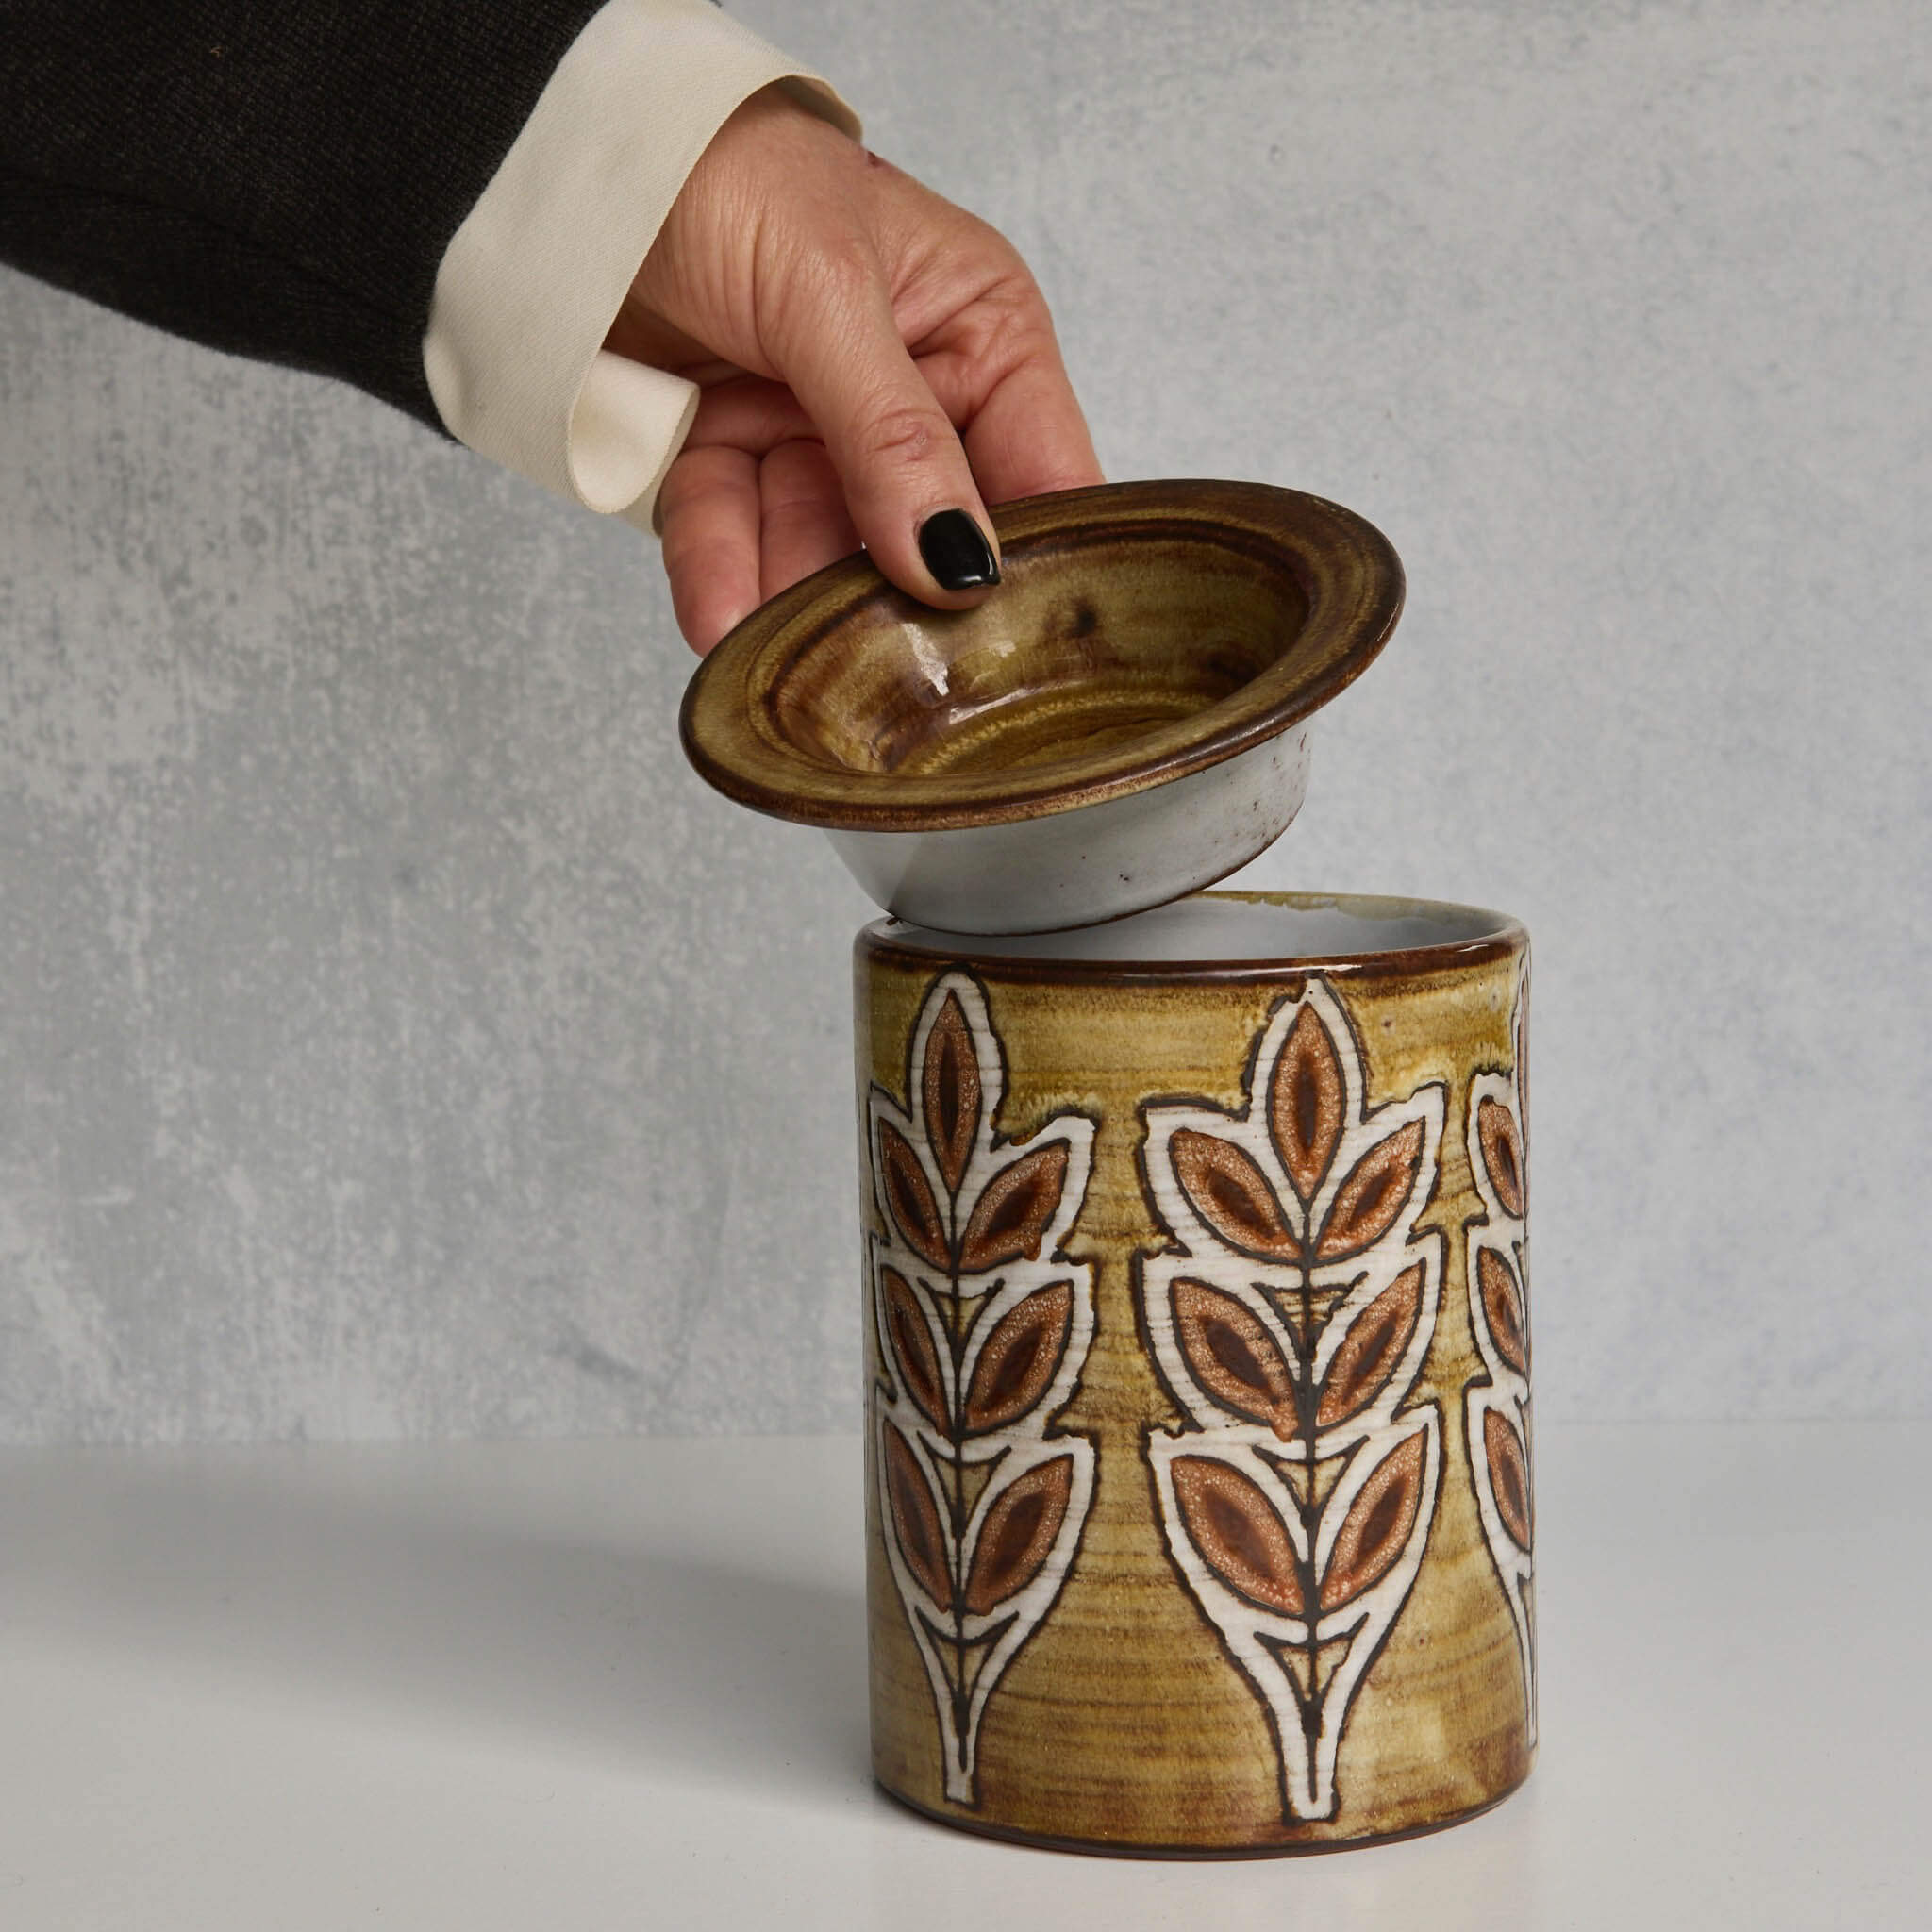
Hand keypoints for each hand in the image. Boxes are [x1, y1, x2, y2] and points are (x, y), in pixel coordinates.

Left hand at [605, 86, 1102, 652]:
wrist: (569, 155)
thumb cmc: (724, 166)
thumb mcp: (828, 293)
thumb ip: (895, 436)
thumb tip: (958, 558)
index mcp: (975, 332)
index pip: (1040, 471)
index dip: (1034, 561)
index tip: (1020, 645)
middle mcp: (910, 393)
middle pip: (926, 532)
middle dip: (902, 600)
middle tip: (899, 675)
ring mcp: (819, 433)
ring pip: (823, 548)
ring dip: (801, 602)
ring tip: (793, 653)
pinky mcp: (732, 457)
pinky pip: (736, 534)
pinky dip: (724, 575)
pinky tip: (725, 620)